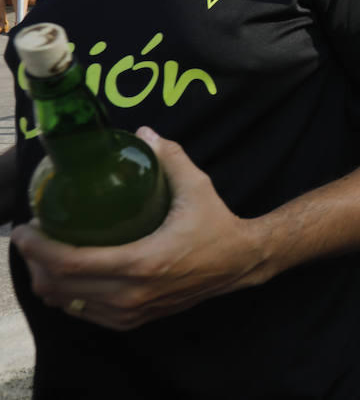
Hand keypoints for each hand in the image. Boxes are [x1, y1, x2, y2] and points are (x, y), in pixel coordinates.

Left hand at [11, 128, 266, 330]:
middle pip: (59, 286)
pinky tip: (67, 277)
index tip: (25, 229)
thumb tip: (144, 134)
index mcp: (142, 263)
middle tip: (31, 237)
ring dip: (47, 281)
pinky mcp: (134, 320)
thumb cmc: (217, 225)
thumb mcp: (197, 187)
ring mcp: (131, 311)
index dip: (37, 248)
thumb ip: (170, 159)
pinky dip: (67, 296)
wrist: (240, 263)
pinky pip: (84, 313)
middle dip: (34, 262)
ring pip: (67, 303)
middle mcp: (131, 294)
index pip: (70, 262)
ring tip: (44, 255)